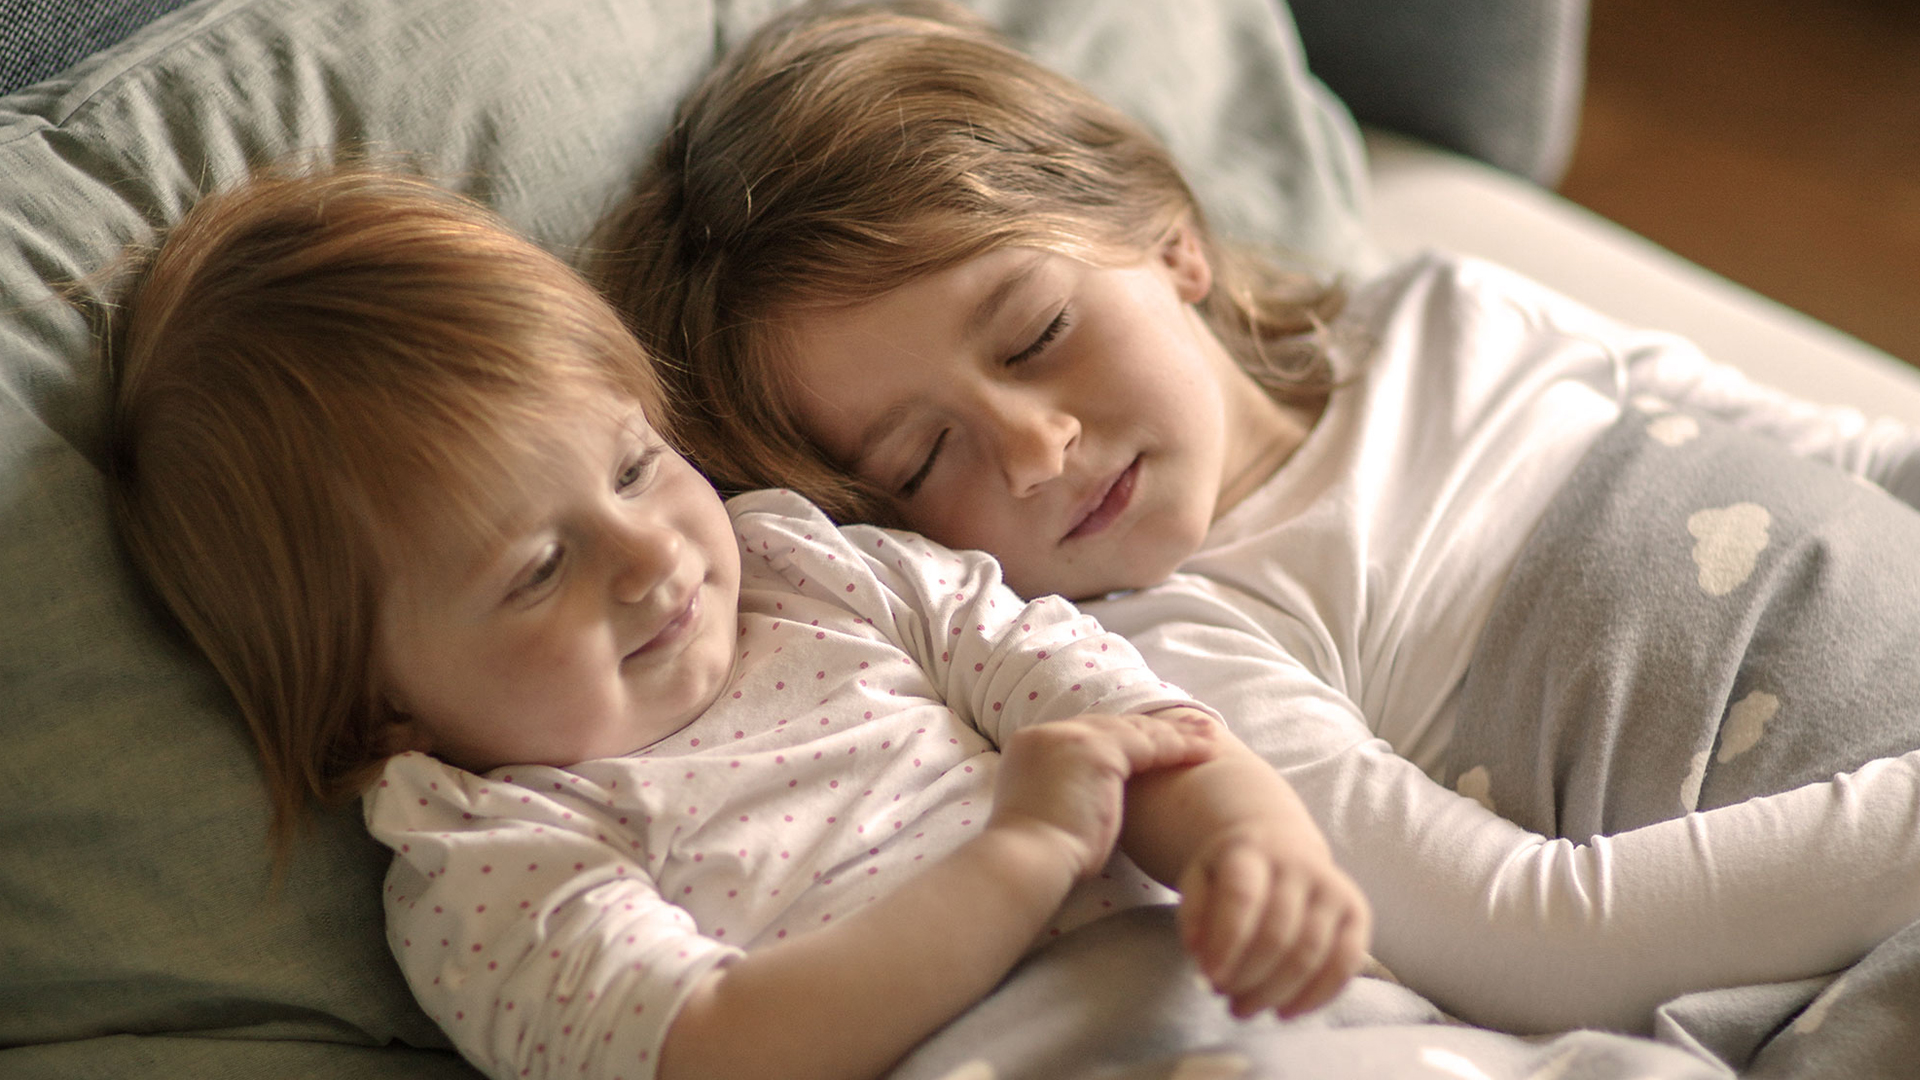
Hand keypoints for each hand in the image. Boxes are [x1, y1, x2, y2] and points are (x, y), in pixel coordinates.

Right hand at [988, 712, 1221, 881]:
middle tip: (1192, 731)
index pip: (1088, 736)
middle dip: (1155, 730)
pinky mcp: (1097, 751)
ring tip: (1209, 738)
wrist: (1025, 860)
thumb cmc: (1037, 855)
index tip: (1152, 743)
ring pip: (1136, 731)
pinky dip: (1180, 747)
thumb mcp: (1049, 812)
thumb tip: (1090, 803)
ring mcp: (1072, 738)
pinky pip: (1149, 744)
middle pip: (1114, 727)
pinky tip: (1205, 752)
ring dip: (1177, 735)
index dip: (1125, 739)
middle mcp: (1049, 733)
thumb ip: (1068, 794)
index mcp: (1032, 746)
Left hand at [1176, 821, 1371, 1018]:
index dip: (1226, 942)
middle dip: (1247, 977)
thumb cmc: (1231, 873)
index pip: (1242, 896)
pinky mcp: (1356, 911)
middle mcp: (1298, 865)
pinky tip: (1286, 1012)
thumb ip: (1192, 913)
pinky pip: (1346, 962)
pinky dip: (1317, 996)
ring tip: (1244, 1008)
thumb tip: (1198, 952)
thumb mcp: (1199, 879)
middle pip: (1277, 933)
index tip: (1209, 978)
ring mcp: (1333, 887)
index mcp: (1251, 851)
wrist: (1278, 842)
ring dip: (1275, 992)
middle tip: (1223, 996)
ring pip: (1310, 952)